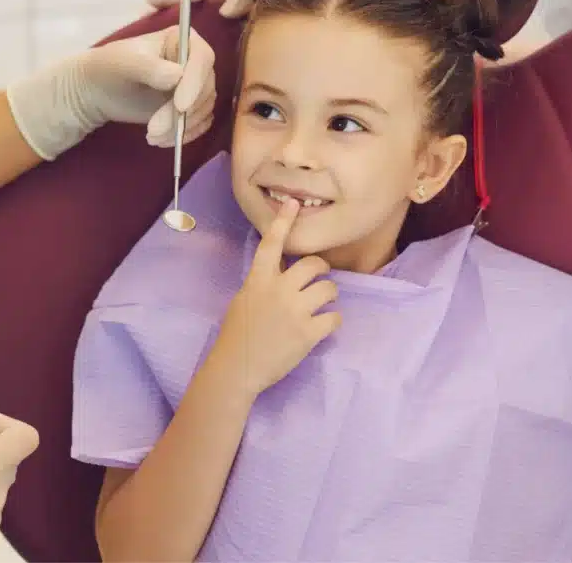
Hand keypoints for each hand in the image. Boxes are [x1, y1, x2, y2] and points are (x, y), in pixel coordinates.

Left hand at [6, 26, 216, 159]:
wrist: (97, 90)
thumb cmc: (109, 68)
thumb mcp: (125, 63)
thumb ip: (150, 67)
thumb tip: (176, 77)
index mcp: (182, 40)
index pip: (202, 59)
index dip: (195, 83)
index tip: (179, 106)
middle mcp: (195, 61)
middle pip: (205, 88)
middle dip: (182, 113)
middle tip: (153, 130)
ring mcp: (195, 85)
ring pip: (203, 109)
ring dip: (181, 127)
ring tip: (151, 137)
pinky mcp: (192, 107)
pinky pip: (200, 123)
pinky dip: (185, 135)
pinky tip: (161, 140)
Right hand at [212, 199, 341, 397]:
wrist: (236, 369)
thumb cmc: (236, 335)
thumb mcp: (244, 300)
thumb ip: (263, 283)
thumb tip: (282, 271)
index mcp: (258, 280)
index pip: (271, 244)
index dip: (283, 222)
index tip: (293, 203)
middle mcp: (278, 290)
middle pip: (312, 264)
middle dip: (321, 269)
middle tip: (320, 279)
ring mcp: (295, 311)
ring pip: (329, 289)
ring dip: (330, 294)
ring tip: (323, 304)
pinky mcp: (308, 333)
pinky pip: (334, 318)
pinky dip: (333, 321)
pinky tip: (326, 326)